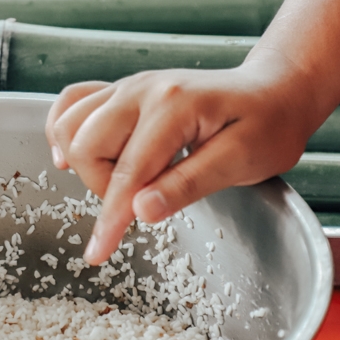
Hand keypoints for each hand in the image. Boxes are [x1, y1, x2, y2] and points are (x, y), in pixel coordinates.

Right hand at [44, 62, 319, 264]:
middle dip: (102, 187)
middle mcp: (142, 88)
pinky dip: (65, 130)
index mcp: (173, 105)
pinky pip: (72, 104)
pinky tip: (75, 155)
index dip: (111, 219)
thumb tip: (141, 210)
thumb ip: (189, 184)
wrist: (274, 92)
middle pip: (85, 145)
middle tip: (145, 200)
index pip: (128, 172)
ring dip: (85, 162)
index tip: (97, 253)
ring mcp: (129, 86)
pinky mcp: (123, 91)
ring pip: (70, 125)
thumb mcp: (241, 161)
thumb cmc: (267, 126)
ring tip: (125, 179)